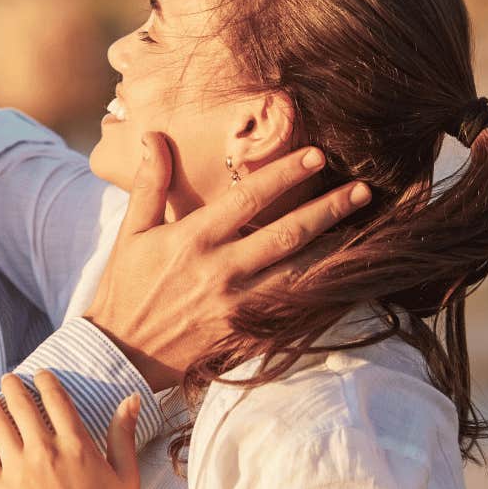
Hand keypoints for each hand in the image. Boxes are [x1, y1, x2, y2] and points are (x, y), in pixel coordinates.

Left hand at [0, 371, 142, 488]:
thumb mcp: (125, 474)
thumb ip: (123, 433)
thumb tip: (130, 397)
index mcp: (76, 444)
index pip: (55, 398)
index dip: (45, 381)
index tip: (39, 375)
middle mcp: (45, 451)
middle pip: (21, 405)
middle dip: (12, 386)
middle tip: (7, 380)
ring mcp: (20, 470)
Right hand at [83, 133, 370, 389]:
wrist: (120, 352)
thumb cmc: (125, 286)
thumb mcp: (130, 232)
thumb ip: (149, 184)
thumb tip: (154, 136)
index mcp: (193, 239)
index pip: (249, 198)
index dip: (286, 174)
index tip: (318, 156)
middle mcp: (220, 270)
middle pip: (286, 234)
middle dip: (328, 209)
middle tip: (363, 188)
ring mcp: (237, 306)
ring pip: (299, 274)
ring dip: (335, 250)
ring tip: (368, 229)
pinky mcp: (245, 335)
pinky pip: (293, 312)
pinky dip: (323, 296)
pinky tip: (347, 279)